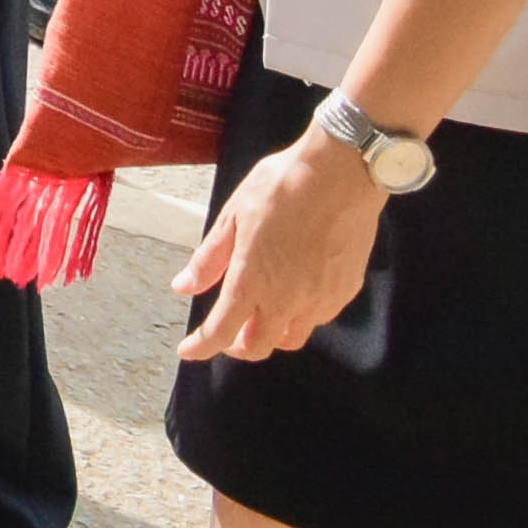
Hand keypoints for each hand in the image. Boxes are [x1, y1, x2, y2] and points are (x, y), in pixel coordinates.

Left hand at [172, 125, 387, 363]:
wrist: (340, 175)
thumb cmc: (281, 188)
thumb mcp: (233, 216)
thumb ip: (209, 258)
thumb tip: (182, 287)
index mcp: (252, 281)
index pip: (221, 332)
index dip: (201, 347)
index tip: (187, 351)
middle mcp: (286, 300)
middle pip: (258, 347)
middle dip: (237, 347)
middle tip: (227, 333)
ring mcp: (319, 300)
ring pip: (292, 338)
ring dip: (271, 334)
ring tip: (260, 314)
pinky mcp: (344, 292)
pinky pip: (318, 318)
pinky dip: (300, 316)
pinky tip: (295, 294)